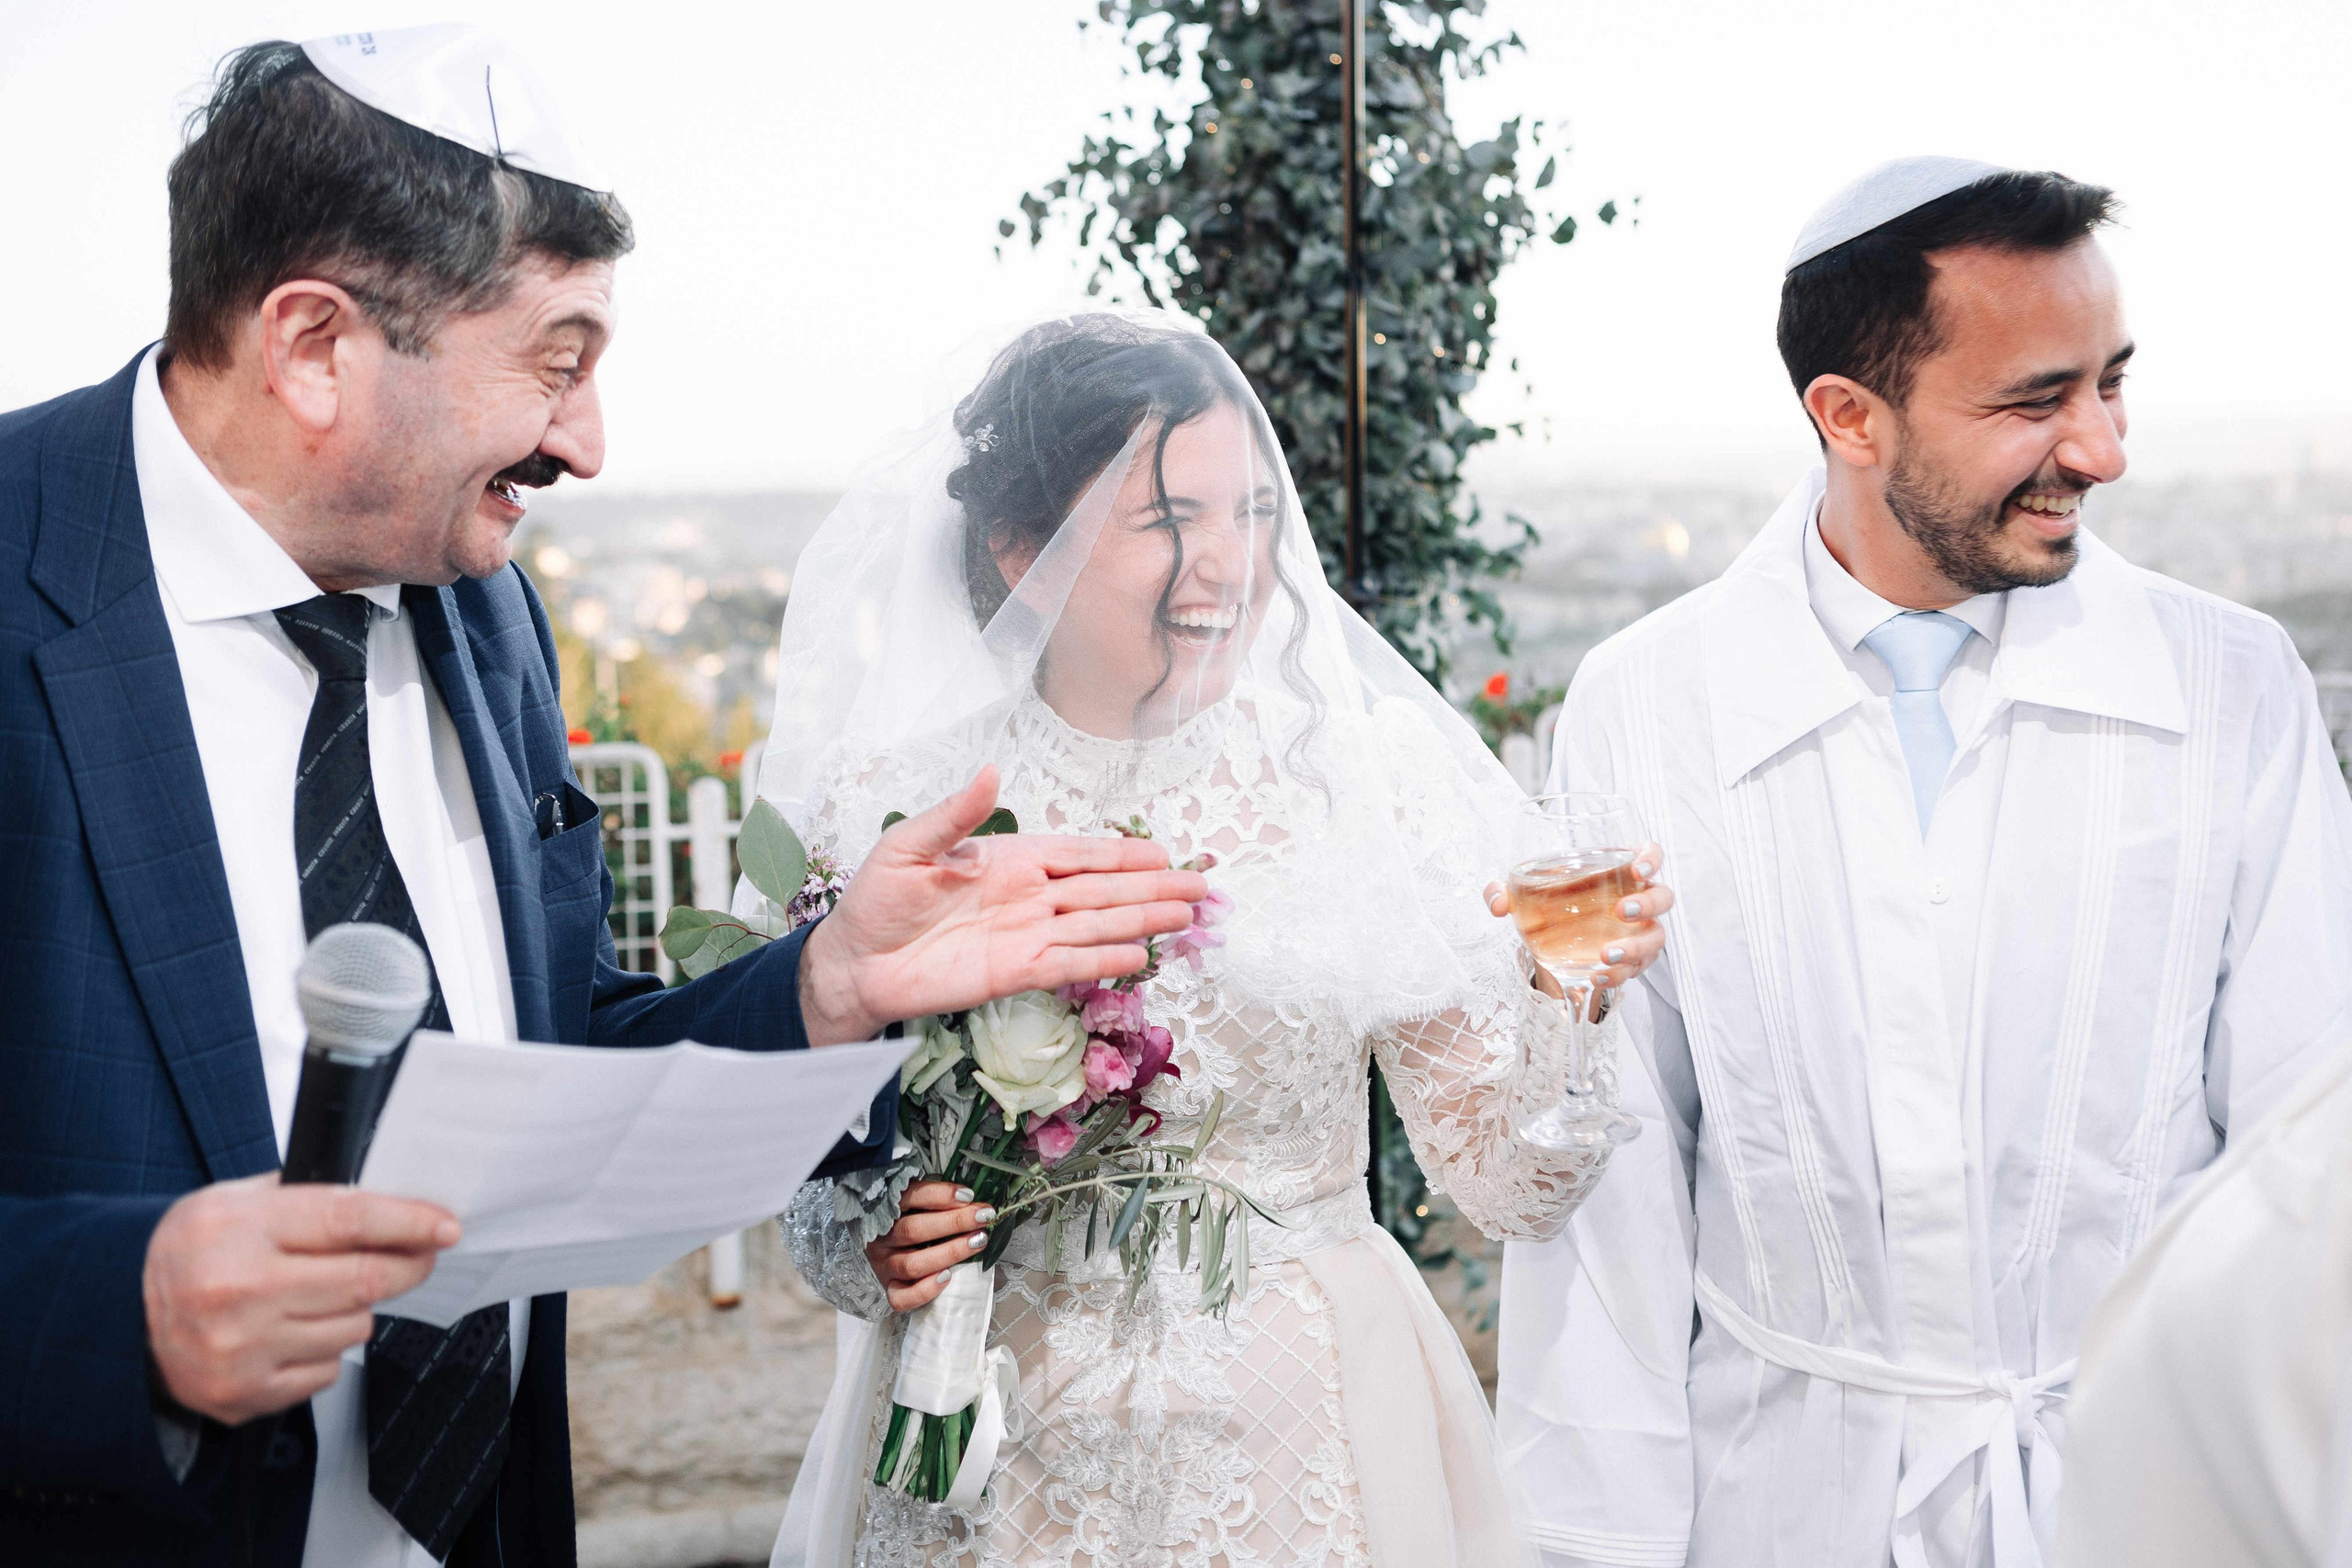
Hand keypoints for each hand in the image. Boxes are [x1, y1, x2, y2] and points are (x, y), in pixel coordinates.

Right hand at [143, 1174, 459, 1425]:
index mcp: (241, 1230)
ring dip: (357, 1309)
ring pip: (355, 1328)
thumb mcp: (235, 1199)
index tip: (444, 1227)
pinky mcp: (244, 1393)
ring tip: (319, 1295)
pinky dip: (324, 1350)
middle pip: (365, 1280)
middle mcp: (241, 1290)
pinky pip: (327, 1371)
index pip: (350, 1220)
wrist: (118, 1312)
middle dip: (407, 1265)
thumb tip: (389, 1199)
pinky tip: (291, 1331)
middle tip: (419, 1255)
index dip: (409, 1222)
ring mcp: (242, 1348)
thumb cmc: (188, 1249)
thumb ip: (307, 1197)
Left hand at [798, 768, 1207, 1045]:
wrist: (854, 962)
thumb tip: (991, 771)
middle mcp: (1029, 897)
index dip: (1120, 854)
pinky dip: (1104, 960)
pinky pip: (1069, 965)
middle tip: (1200, 887)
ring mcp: (1026, 936)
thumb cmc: (877, 900)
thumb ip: (956, 815)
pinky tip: (1138, 956)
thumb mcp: (909, 846)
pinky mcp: (1015, 974)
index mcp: (1010, 860)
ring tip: (1186, 918)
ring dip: (1142, 922)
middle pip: (1102, 891)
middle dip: (1151, 889)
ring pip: (1097, 926)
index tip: (1162, 853)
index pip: (1077, 854)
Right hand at [867, 1180, 995, 1311]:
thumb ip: (938, 1200)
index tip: (968, 1195)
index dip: (939, 1195)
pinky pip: (902, 1298)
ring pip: (912, 1264)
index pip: (909, 1198)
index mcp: (886, 1210)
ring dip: (950, 1252)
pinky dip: (926, 1290)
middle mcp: (882, 1238)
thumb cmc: (917, 1223)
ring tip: (978, 1241)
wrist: (897, 1256)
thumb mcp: (921, 1204)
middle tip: (984, 1217)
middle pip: (913, 1230)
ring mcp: (884, 1266)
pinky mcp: (890, 1290)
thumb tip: (972, 1196)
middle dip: (954, 1222)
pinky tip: (948, 1277)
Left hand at [1487, 841, 1674, 1018]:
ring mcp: (1639, 932)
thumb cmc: (1546, 905)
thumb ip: (1505, 891)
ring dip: (1635, 947)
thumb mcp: (1522, 895)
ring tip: (1605, 956)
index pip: (1649, 854)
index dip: (1651, 858)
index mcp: (1616, 870)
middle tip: (1622, 912)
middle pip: (1663, 897)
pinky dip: (1619, 974)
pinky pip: (1637, 969)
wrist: (1549, 944)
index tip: (1638, 868)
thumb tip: (1497, 902)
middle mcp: (1635, 898)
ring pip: (1656, 938)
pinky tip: (1597, 977)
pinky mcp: (1632, 960)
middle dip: (1648, 904)